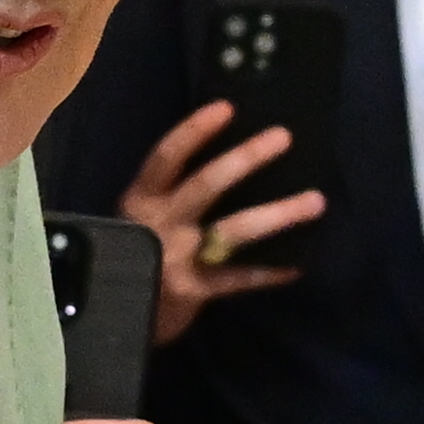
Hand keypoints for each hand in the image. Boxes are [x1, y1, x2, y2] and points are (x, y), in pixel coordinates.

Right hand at [119, 99, 324, 337]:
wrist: (107, 315)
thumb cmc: (130, 258)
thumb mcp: (136, 221)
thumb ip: (167, 199)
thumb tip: (226, 166)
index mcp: (142, 199)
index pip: (167, 157)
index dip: (194, 131)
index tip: (227, 108)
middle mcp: (160, 222)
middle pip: (207, 184)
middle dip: (246, 158)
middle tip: (284, 137)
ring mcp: (176, 256)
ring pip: (233, 230)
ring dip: (277, 214)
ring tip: (316, 202)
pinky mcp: (192, 289)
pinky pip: (238, 279)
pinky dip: (268, 273)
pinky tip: (297, 266)